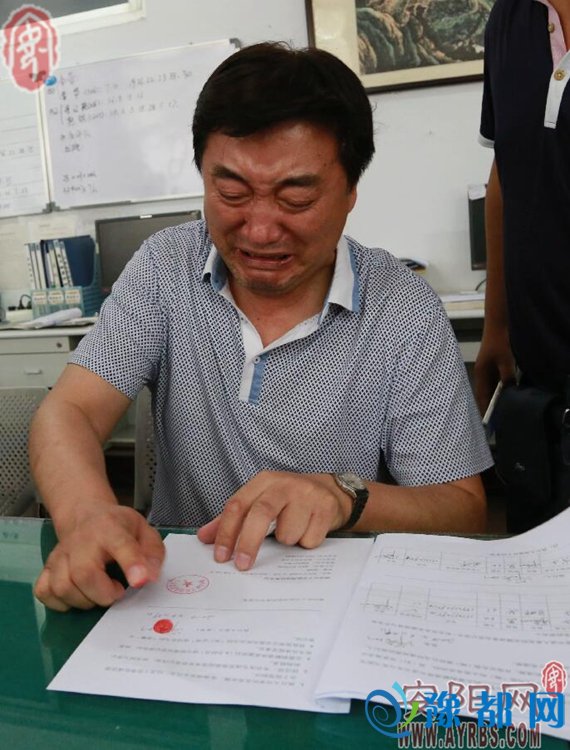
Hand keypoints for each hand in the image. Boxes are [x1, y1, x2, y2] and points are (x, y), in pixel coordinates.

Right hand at [34, 505, 164, 611]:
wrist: (85, 515)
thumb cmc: (118, 527)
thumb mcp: (143, 529)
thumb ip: (152, 552)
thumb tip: (150, 577)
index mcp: (110, 528)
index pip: (120, 544)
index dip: (131, 564)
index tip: (140, 581)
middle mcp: (81, 540)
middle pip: (84, 573)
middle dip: (104, 593)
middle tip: (117, 591)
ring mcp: (60, 555)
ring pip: (63, 587)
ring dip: (84, 600)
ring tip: (99, 591)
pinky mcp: (47, 568)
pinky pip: (45, 592)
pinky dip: (61, 603)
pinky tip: (78, 595)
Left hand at [197, 471, 351, 570]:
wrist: (330, 491)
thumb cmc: (289, 500)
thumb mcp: (260, 501)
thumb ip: (233, 519)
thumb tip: (203, 537)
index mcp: (263, 481)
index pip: (237, 505)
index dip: (226, 532)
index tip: (221, 557)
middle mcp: (284, 484)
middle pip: (261, 514)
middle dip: (249, 542)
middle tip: (243, 565)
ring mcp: (307, 494)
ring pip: (287, 533)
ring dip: (287, 541)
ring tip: (293, 531)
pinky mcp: (325, 507)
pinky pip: (309, 540)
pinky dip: (306, 542)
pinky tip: (309, 529)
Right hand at [473, 326, 515, 414]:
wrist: (499, 322)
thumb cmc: (500, 342)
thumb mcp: (505, 361)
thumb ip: (507, 378)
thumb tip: (510, 393)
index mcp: (480, 374)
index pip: (481, 397)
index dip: (484, 410)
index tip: (488, 424)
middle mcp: (482, 373)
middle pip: (485, 394)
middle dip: (490, 407)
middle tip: (498, 421)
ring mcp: (488, 369)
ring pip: (492, 388)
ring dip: (497, 398)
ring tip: (503, 411)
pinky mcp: (495, 365)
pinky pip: (497, 381)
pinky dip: (502, 389)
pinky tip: (509, 394)